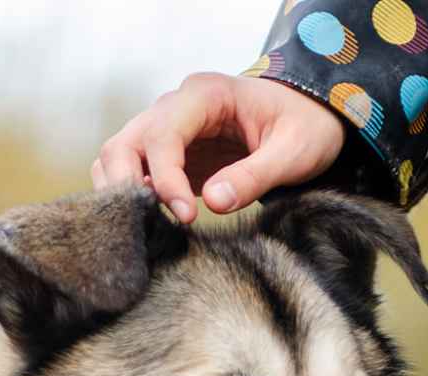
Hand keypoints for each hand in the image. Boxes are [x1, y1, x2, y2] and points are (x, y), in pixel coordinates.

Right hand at [93, 73, 346, 222]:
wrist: (310, 118)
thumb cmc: (306, 127)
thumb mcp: (293, 152)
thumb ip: (254, 176)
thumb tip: (212, 202)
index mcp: (205, 94)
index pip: (162, 135)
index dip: (166, 179)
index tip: (185, 216)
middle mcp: (176, 106)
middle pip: (124, 144)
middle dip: (128, 188)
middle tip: (151, 228)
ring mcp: (167, 129)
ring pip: (117, 158)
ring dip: (123, 194)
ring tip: (150, 229)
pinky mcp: (168, 154)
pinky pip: (132, 174)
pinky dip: (132, 199)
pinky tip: (154, 224)